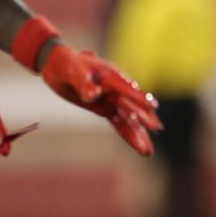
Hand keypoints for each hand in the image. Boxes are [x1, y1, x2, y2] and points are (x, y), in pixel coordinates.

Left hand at [39, 46, 161, 155]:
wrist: (60, 66)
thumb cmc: (67, 65)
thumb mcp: (73, 72)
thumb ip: (83, 83)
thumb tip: (94, 94)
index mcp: (110, 76)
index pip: (126, 88)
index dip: (138, 97)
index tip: (152, 106)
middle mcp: (116, 89)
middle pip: (132, 105)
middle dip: (143, 118)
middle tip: (156, 128)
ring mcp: (113, 100)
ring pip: (129, 119)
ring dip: (138, 134)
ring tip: (147, 152)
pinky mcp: (108, 109)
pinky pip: (120, 124)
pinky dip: (130, 135)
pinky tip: (140, 147)